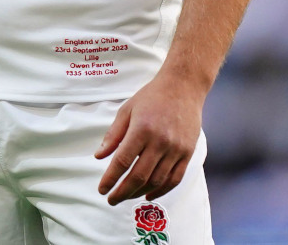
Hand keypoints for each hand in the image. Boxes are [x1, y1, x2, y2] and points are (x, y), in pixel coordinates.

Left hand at [95, 71, 205, 204]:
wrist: (183, 88)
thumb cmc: (151, 97)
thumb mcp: (126, 110)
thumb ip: (113, 135)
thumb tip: (99, 156)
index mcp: (142, 129)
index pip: (123, 161)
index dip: (111, 178)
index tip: (102, 189)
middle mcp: (160, 141)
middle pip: (139, 175)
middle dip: (122, 191)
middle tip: (111, 199)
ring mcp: (176, 149)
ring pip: (157, 180)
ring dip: (139, 192)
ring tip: (126, 196)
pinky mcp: (188, 153)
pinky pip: (174, 178)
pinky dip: (161, 191)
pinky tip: (148, 194)